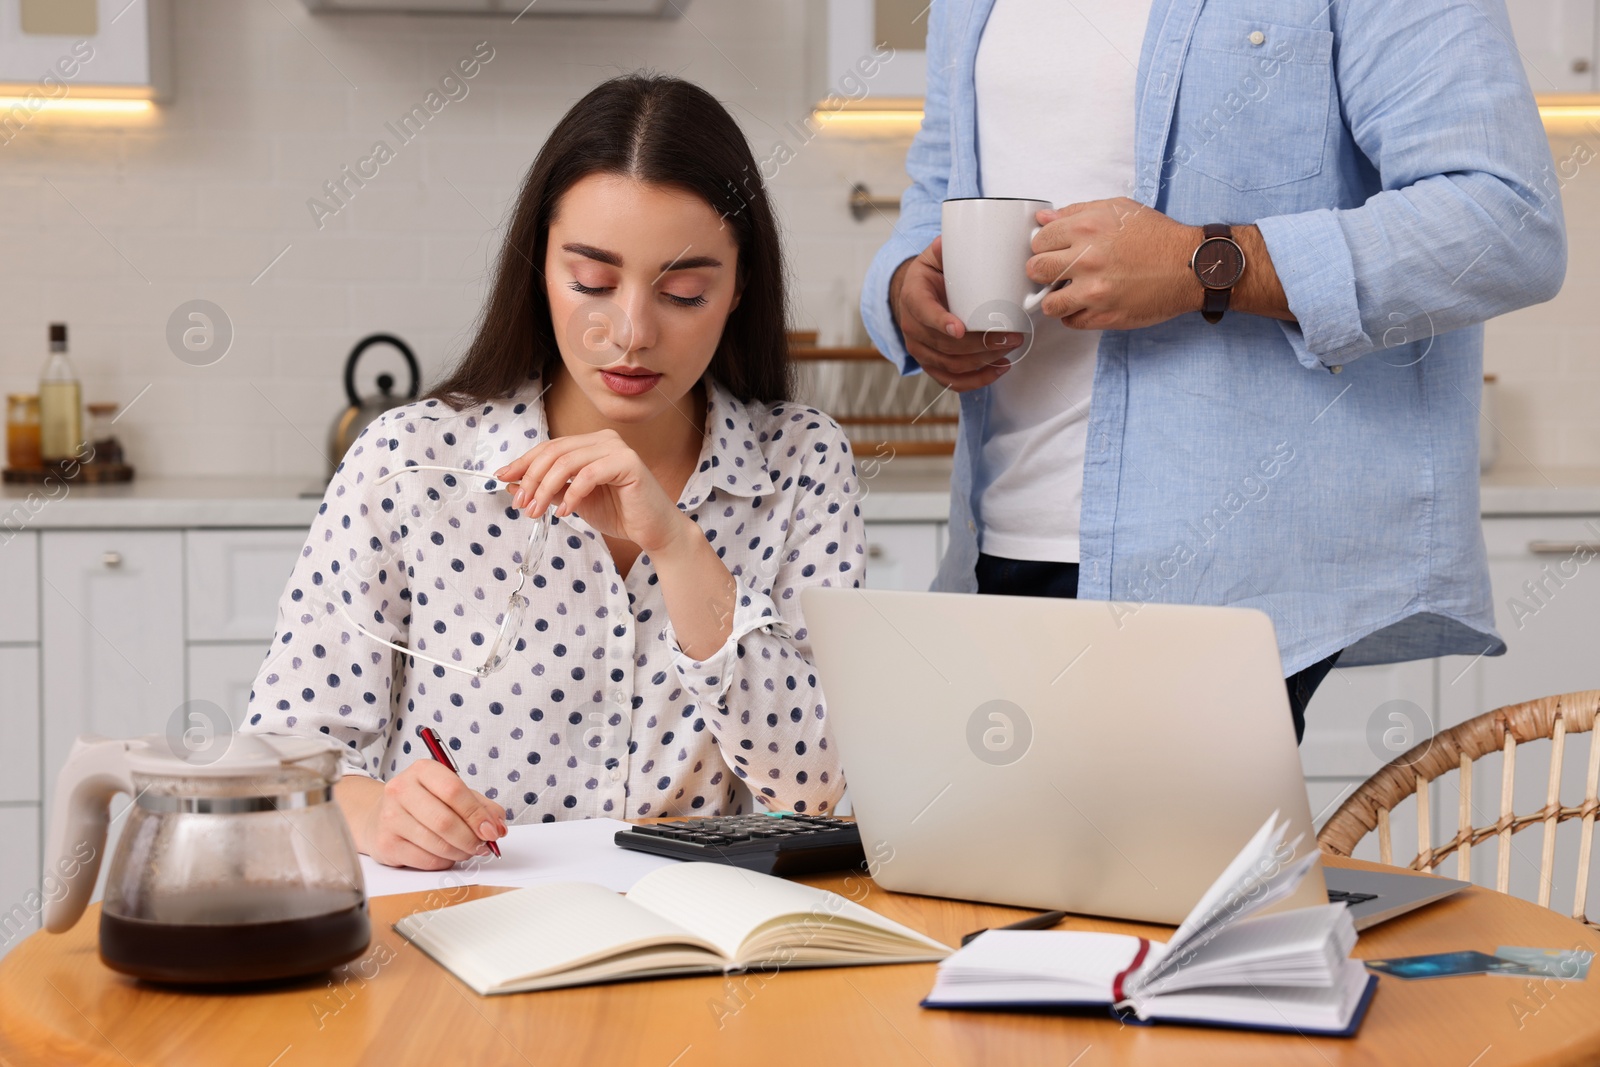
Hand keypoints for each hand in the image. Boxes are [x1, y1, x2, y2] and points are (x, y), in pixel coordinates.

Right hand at [349, 762, 505, 870]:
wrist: (381, 817)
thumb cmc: (424, 803)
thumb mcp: (452, 794)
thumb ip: (480, 806)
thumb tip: (498, 826)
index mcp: (422, 770)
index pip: (454, 791)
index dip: (477, 814)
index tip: (491, 830)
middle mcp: (401, 790)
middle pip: (445, 821)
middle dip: (470, 839)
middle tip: (482, 846)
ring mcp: (390, 817)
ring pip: (436, 843)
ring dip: (459, 852)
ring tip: (466, 850)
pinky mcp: (386, 843)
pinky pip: (425, 860)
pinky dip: (444, 862)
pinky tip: (445, 855)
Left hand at [494, 430, 692, 554]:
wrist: (654, 531)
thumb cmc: (620, 514)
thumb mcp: (573, 501)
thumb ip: (549, 489)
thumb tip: (513, 484)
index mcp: (591, 443)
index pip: (550, 447)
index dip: (524, 462)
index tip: (503, 478)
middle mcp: (604, 439)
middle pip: (554, 452)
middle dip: (531, 478)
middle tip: (520, 503)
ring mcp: (617, 448)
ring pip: (567, 462)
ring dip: (545, 488)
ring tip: (536, 511)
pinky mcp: (628, 463)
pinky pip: (588, 475)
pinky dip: (571, 495)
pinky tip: (564, 512)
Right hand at [890, 236, 1023, 391]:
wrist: (917, 296)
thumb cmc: (932, 275)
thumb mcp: (935, 256)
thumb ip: (948, 248)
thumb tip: (959, 237)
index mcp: (913, 296)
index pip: (923, 312)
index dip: (940, 322)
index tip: (960, 328)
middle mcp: (912, 327)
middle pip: (944, 345)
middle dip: (979, 344)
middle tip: (1010, 336)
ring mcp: (920, 349)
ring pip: (950, 365)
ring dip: (983, 361)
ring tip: (1009, 350)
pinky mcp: (931, 364)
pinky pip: (951, 381)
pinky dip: (976, 380)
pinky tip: (998, 370)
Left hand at [1027, 198, 1203, 330]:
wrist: (1190, 266)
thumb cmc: (1158, 236)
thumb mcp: (1118, 210)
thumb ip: (1076, 212)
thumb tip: (1043, 220)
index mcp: (1087, 228)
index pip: (1039, 240)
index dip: (1045, 246)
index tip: (1053, 251)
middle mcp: (1086, 259)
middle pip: (1036, 270)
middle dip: (1043, 271)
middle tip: (1057, 272)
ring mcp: (1094, 292)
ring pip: (1049, 303)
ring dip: (1056, 298)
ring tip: (1070, 292)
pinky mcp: (1104, 316)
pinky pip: (1070, 321)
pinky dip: (1075, 314)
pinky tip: (1087, 304)